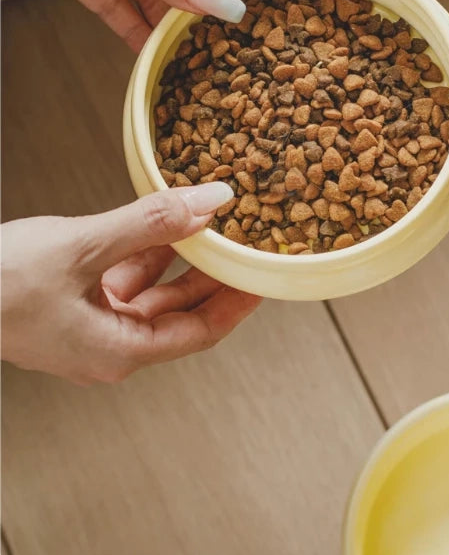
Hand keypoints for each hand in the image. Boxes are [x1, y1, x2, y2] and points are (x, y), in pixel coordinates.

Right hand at [1, 183, 260, 384]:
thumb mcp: (83, 246)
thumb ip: (150, 223)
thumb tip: (210, 203)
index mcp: (119, 351)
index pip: (202, 330)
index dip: (239, 301)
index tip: (266, 274)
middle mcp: (111, 347)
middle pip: (182, 311)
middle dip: (213, 275)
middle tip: (245, 242)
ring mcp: (93, 327)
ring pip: (153, 292)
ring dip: (177, 258)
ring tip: (207, 224)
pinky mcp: (76, 306)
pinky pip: (124, 281)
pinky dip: (143, 254)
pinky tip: (157, 226)